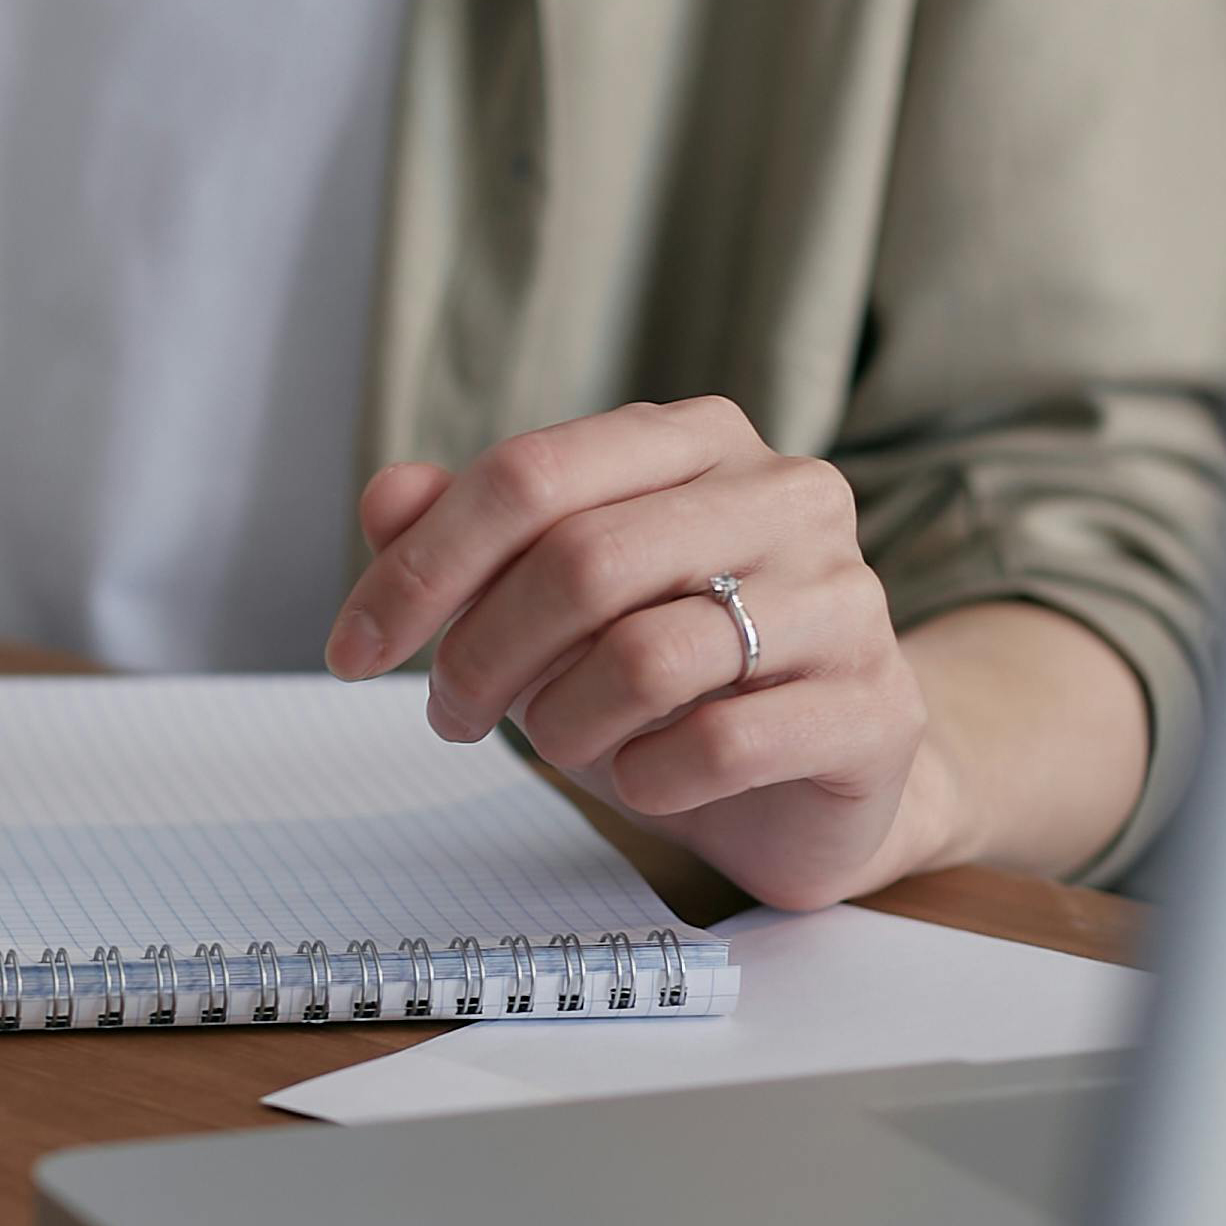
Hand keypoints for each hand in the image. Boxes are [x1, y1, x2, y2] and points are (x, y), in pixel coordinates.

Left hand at [324, 397, 954, 908]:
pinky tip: (645, 779)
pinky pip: (721, 744)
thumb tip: (387, 496)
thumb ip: (470, 541)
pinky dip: (649, 777)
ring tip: (561, 743)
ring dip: (563, 723)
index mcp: (696, 443)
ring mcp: (844, 597)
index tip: (350, 651)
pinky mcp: (874, 707)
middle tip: (451, 715)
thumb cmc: (668, 680)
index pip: (529, 476)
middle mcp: (785, 494)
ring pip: (645, 656)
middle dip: (480, 655)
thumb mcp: (550, 607)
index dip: (420, 568)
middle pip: (580, 562)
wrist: (813, 782)